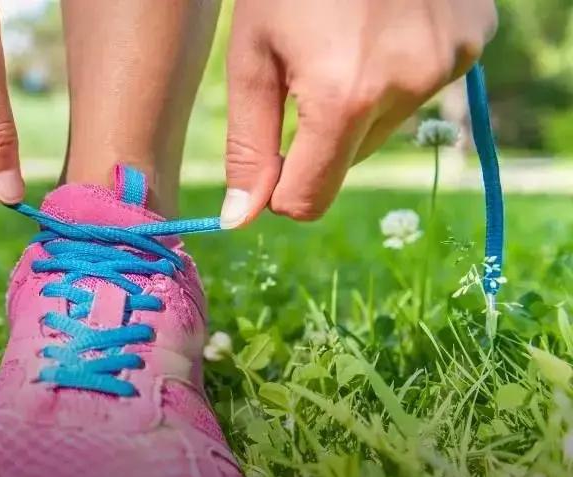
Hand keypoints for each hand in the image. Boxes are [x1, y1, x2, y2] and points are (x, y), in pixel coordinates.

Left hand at [220, 0, 496, 227]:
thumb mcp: (252, 58)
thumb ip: (247, 145)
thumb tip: (238, 219)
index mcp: (343, 98)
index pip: (309, 199)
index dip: (281, 187)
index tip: (270, 157)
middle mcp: (407, 87)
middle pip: (347, 161)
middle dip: (320, 134)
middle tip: (306, 68)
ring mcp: (449, 62)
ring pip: (387, 125)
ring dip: (361, 100)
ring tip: (345, 38)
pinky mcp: (473, 41)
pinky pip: (424, 85)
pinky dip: (399, 68)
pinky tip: (382, 23)